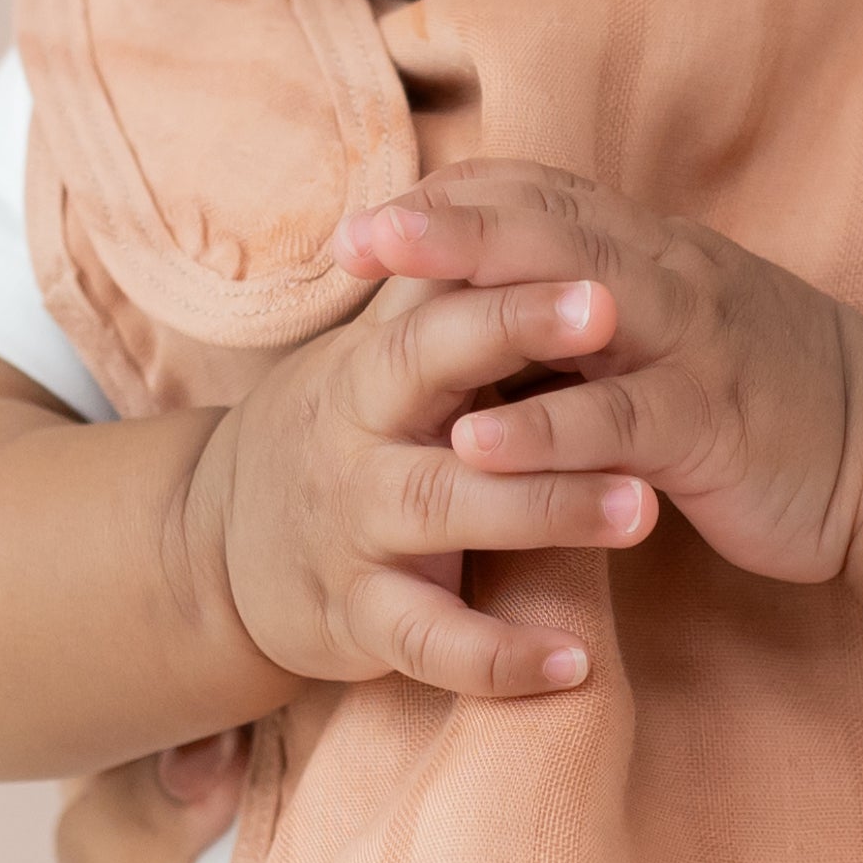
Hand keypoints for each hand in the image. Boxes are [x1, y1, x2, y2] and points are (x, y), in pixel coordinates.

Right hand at [200, 259, 652, 700]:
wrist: (217, 548)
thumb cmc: (343, 427)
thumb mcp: (379, 356)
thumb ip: (446, 291)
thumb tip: (527, 198)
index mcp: (376, 364)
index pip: (443, 307)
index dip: (513, 291)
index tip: (601, 280)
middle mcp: (358, 436)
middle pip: (433, 379)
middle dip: (520, 346)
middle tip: (616, 325)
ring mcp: (355, 529)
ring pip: (448, 508)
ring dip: (547, 508)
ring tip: (645, 508)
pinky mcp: (356, 619)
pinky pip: (428, 644)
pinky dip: (498, 658)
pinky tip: (574, 664)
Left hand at [335, 161, 862, 587]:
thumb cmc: (767, 389)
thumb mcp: (678, 319)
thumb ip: (600, 290)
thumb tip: (501, 277)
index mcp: (652, 250)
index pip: (540, 195)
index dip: (453, 197)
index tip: (368, 215)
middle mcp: (666, 277)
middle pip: (542, 228)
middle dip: (443, 225)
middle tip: (353, 237)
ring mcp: (691, 345)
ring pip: (576, 302)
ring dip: (479, 299)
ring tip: (385, 311)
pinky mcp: (711, 425)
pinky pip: (618, 421)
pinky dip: (543, 430)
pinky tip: (474, 447)